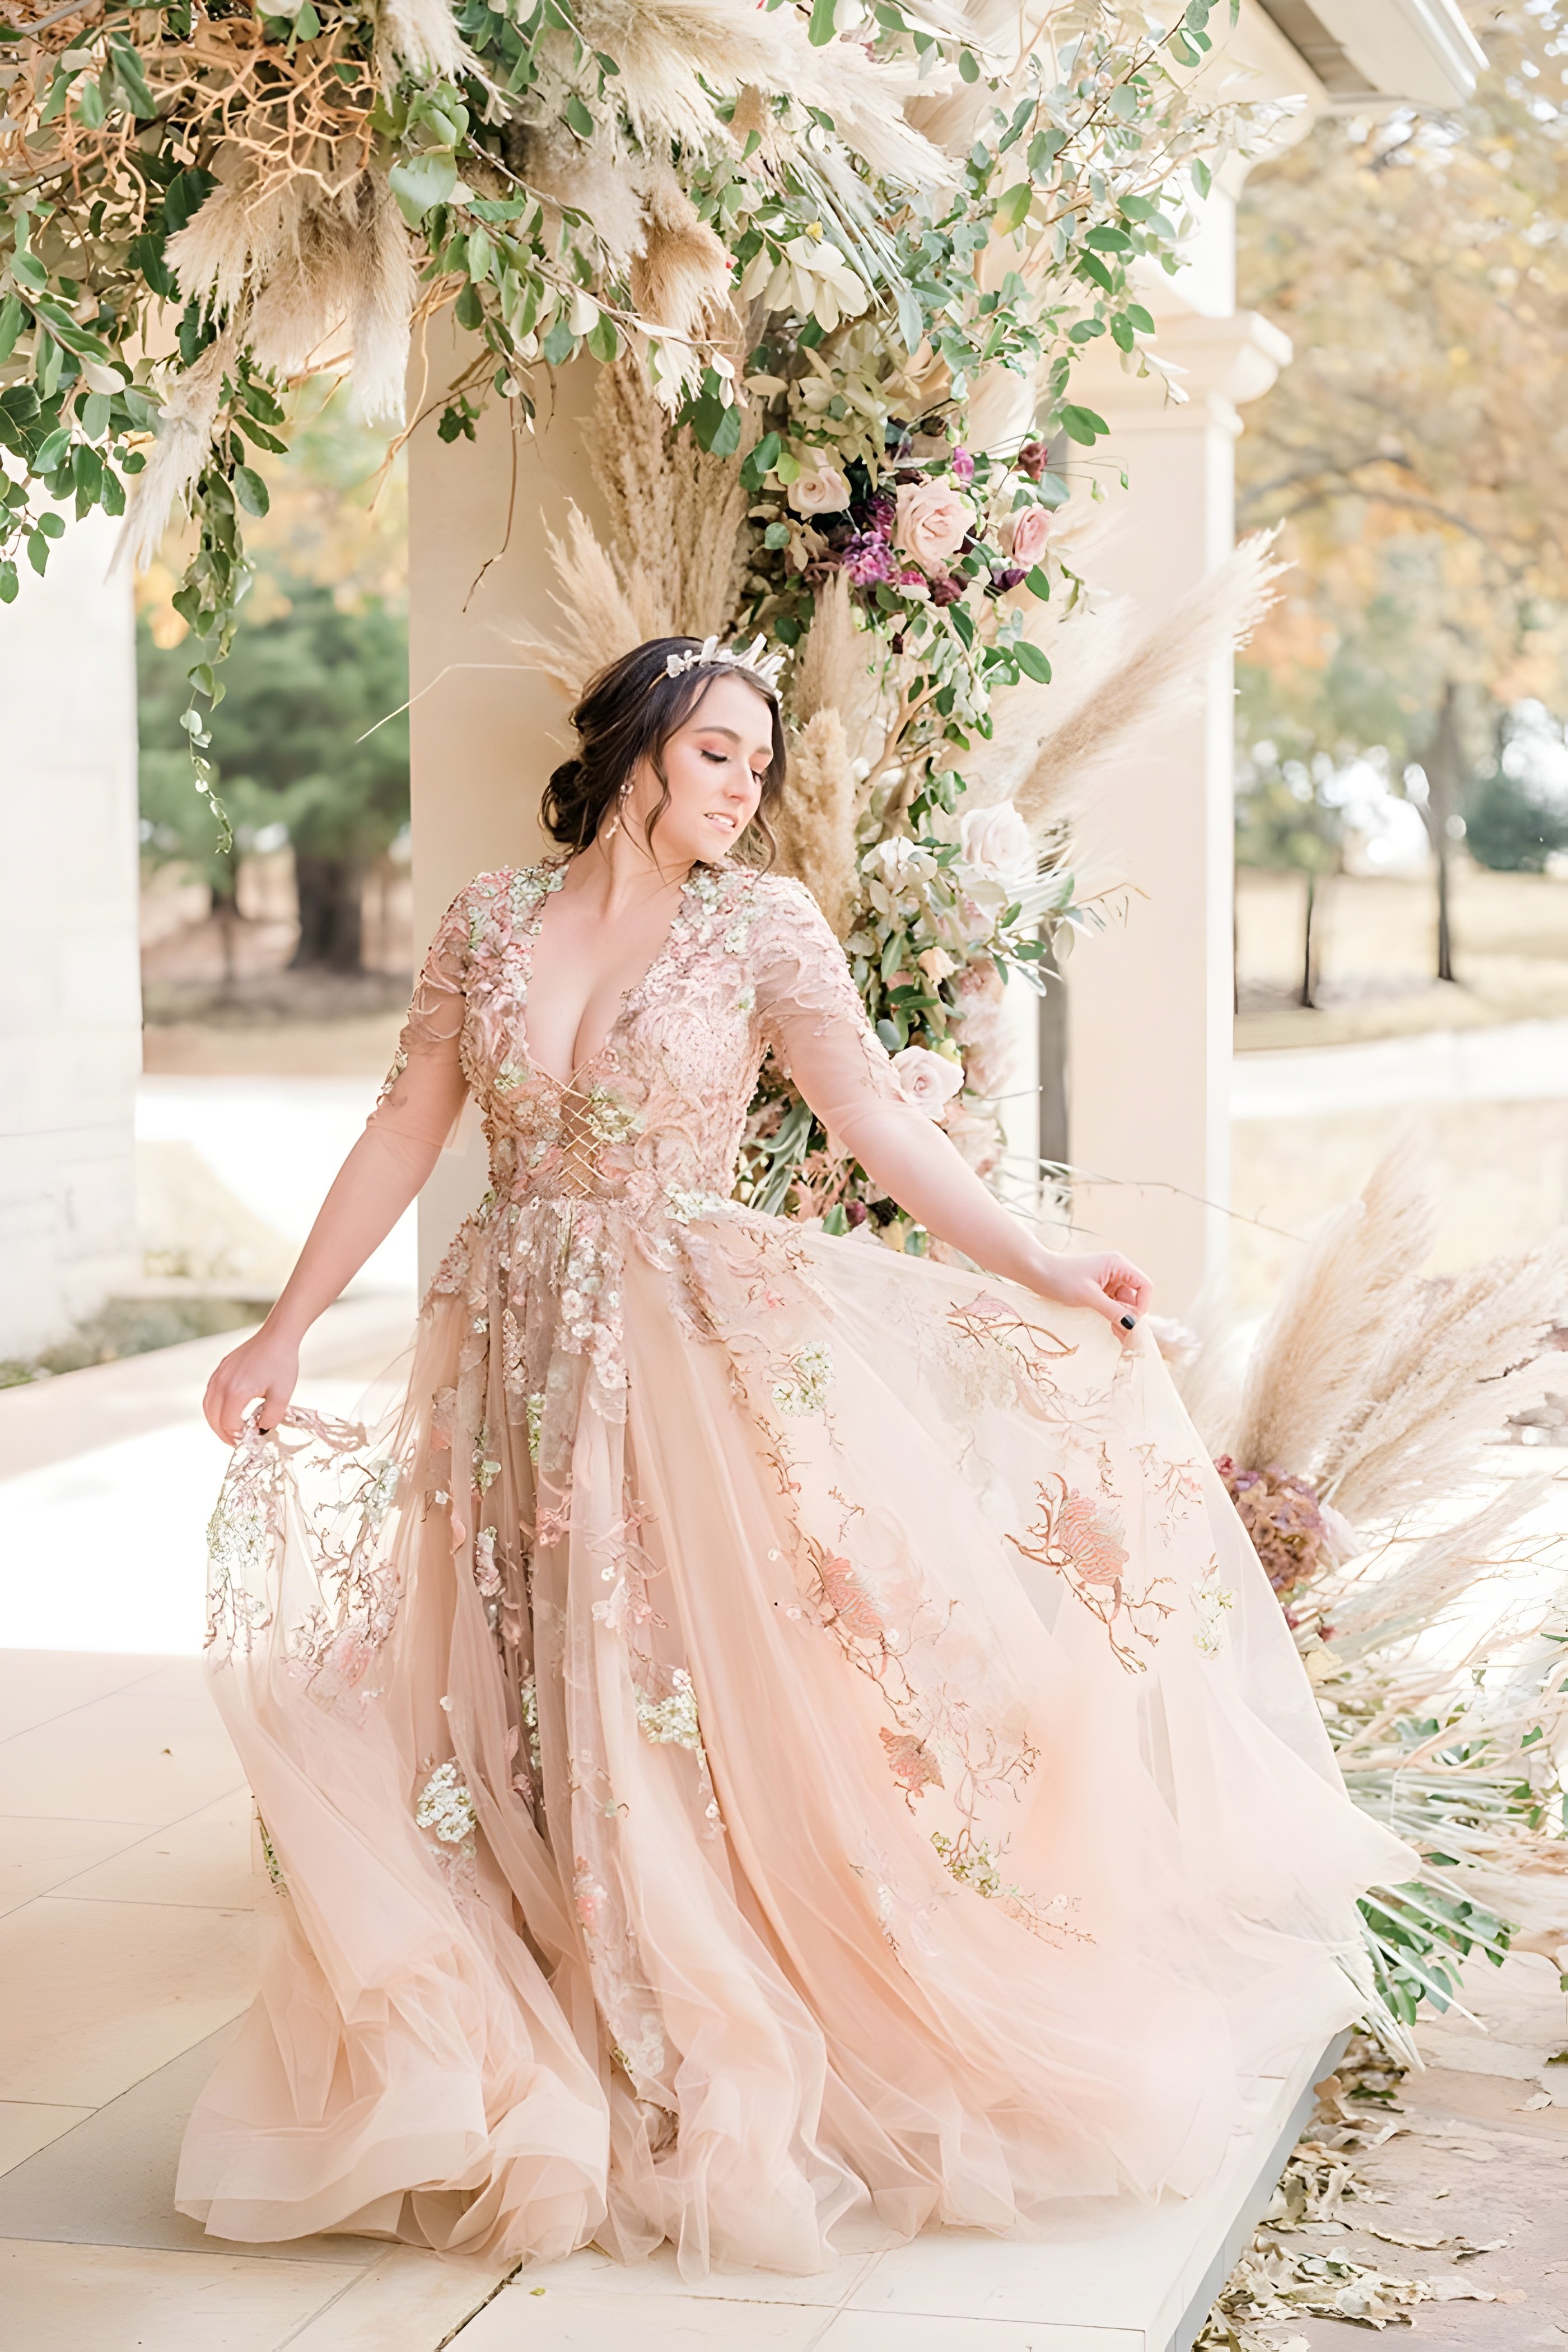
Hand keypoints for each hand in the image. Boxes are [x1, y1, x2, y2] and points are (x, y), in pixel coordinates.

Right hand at [204, 1326, 299, 1444]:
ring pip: (207, 1407)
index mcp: (236, 1391)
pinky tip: (226, 1411)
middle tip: (236, 1442)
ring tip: (229, 1431)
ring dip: (216, 1422)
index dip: (238, 1436)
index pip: (228, 1424)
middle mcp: (222, 1384)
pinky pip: (210, 1394)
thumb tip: (260, 1430)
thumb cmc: (282, 1363)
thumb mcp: (283, 1395)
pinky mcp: (220, 1370)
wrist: (277, 1336)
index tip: (249, 1439)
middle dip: (224, 1433)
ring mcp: (218, 1375)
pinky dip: (214, 1408)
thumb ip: (272, 1417)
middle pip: (213, 1418)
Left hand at [1025, 1249, 1151, 1337]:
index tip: (1130, 1321)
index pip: (1144, 1285)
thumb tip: (1132, 1324)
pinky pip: (1113, 1302)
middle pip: (1135, 1295)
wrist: (1037, 1272)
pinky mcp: (1099, 1287)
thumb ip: (1112, 1310)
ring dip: (1121, 1316)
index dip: (1142, 1304)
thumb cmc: (1061, 1278)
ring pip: (1124, 1301)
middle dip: (1130, 1314)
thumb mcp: (1088, 1296)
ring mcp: (1108, 1278)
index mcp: (1118, 1264)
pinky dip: (1112, 1313)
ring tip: (1115, 1332)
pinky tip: (1109, 1326)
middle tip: (1122, 1334)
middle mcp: (1116, 1269)